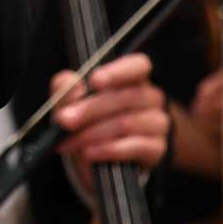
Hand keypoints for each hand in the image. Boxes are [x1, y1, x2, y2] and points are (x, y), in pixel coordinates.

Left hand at [52, 54, 168, 190]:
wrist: (100, 158)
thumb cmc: (86, 120)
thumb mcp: (70, 103)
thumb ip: (66, 88)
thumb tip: (70, 82)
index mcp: (133, 77)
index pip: (138, 65)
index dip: (117, 72)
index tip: (94, 81)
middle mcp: (150, 97)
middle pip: (125, 98)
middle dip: (90, 109)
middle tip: (65, 120)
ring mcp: (157, 123)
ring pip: (126, 123)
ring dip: (93, 133)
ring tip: (70, 141)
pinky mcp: (157, 148)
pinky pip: (134, 147)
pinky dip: (107, 150)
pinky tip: (89, 152)